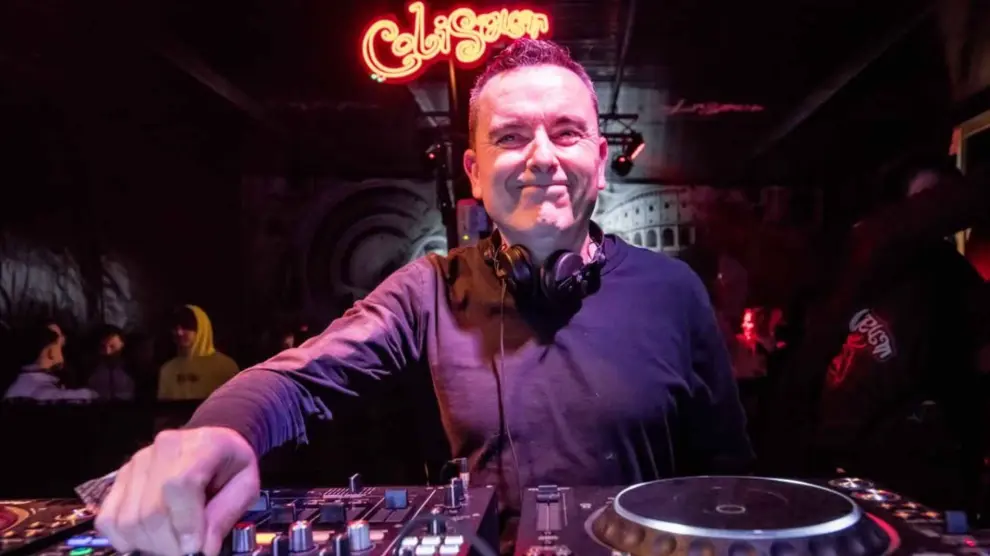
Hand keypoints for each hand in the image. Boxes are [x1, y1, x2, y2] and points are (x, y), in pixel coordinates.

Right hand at [95, 426, 259, 555]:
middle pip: (151, 509)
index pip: (180, 486)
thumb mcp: (245, 486)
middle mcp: (163, 449)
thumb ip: (225, 515)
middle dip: (168, 543)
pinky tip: (145, 541)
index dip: (185, 523)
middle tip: (185, 553)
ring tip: (170, 545)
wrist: (211, 443)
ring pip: (128, 518)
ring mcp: (137, 462)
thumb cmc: (230, 466)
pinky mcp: (120, 477)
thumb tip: (204, 550)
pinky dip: (123, 539)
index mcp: (201, 445)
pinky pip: (108, 518)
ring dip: (148, 544)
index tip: (195, 548)